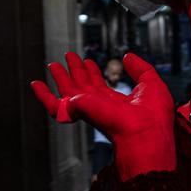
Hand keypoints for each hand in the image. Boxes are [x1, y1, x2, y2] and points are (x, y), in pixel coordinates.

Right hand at [30, 53, 175, 179]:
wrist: (144, 133)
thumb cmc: (154, 116)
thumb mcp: (151, 84)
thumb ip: (140, 68)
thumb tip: (127, 57)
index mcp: (117, 105)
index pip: (101, 88)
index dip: (94, 73)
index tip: (90, 61)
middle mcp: (100, 108)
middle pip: (83, 87)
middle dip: (76, 72)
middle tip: (69, 57)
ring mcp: (87, 109)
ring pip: (68, 92)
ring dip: (60, 77)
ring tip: (54, 64)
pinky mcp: (77, 109)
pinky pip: (53, 105)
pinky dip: (42, 96)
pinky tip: (36, 84)